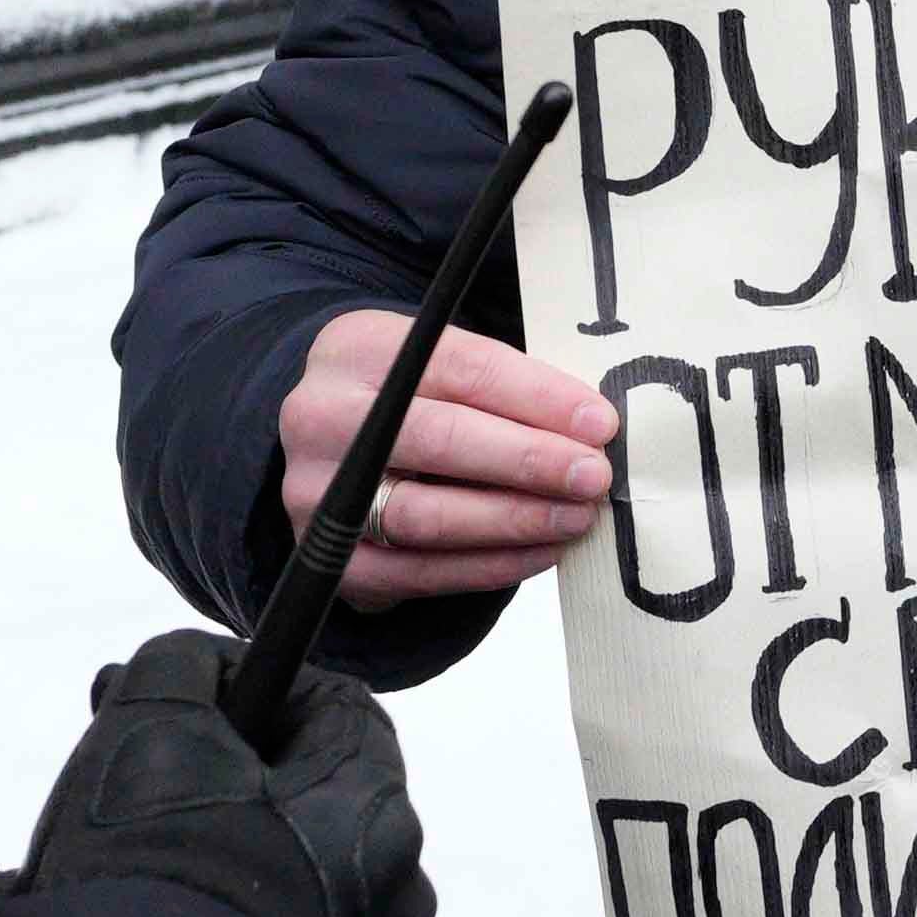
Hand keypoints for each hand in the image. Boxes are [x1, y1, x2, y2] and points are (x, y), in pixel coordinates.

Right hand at [37, 632, 439, 916]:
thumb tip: (204, 667)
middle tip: (158, 800)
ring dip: (248, 868)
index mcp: (375, 803)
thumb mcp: (148, 721)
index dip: (261, 699)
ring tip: (162, 886)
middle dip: (243, 787)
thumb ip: (183, 665)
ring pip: (307, 881)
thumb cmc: (150, 870)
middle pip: (323, 799)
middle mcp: (400, 887)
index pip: (338, 708)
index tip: (194, 717)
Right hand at [282, 313, 614, 605]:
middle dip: (530, 460)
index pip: (460, 366)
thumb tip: (592, 430)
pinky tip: (542, 551)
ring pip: (427, 513)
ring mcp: (317, 491)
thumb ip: (503, 388)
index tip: (599, 423)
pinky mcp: (332, 557)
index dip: (537, 397)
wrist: (331, 455)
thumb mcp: (438, 368)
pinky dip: (490, 565)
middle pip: (440, 439)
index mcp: (357, 347)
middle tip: (593, 475)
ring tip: (576, 517)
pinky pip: (421, 570)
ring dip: (515, 518)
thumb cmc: (412, 403)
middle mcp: (323, 416)